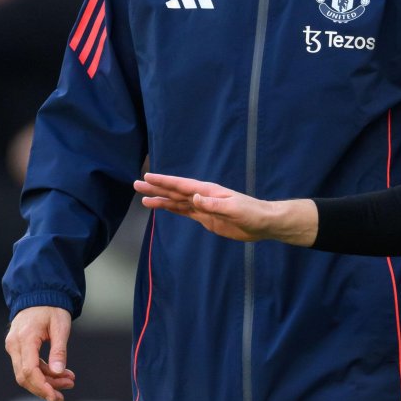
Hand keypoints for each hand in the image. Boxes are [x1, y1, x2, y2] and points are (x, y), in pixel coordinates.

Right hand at [5, 306, 74, 400]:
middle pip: (25, 376)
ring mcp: (14, 347)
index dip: (42, 386)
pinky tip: (61, 374)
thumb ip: (59, 349)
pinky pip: (28, 366)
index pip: (29, 370)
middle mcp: (15, 345)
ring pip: (27, 373)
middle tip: (64, 394)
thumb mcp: (61, 326)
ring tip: (69, 381)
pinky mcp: (18, 349)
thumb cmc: (52, 308)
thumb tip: (59, 372)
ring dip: (47, 381)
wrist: (39, 294)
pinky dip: (44, 372)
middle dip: (45, 388)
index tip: (55, 397)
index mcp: (25, 338)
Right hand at [133, 173, 318, 245]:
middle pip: (175, 191)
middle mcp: (203, 196)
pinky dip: (173, 209)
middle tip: (137, 184)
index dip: (164, 181)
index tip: (147, 177)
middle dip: (156, 188)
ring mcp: (204, 206)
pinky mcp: (206, 218)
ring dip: (161, 200)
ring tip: (143, 199)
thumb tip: (193, 197)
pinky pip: (185, 212)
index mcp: (209, 191)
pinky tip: (163, 207)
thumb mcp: (233, 209)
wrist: (263, 223)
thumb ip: (213, 204)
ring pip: (177, 202)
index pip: (182, 185)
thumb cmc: (252, 213)